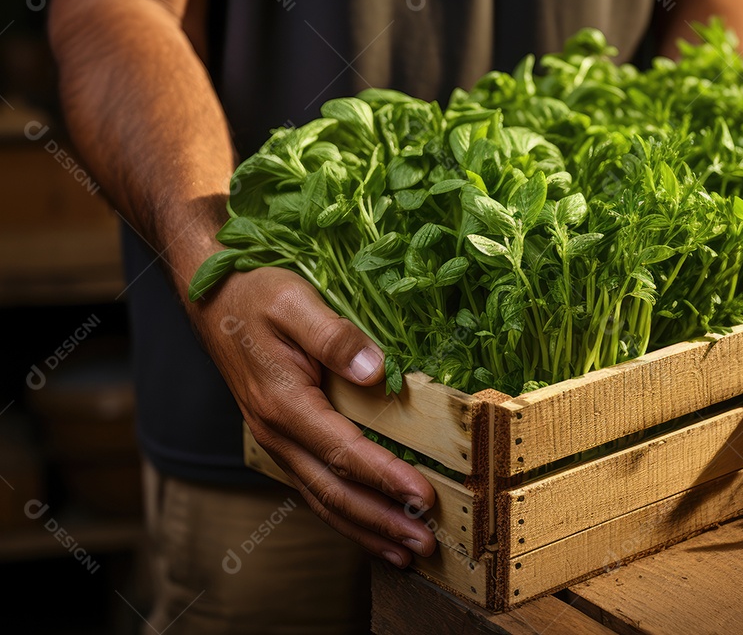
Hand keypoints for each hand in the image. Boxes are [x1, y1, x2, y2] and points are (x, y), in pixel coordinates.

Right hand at [188, 266, 436, 566]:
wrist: (214, 297)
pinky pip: (315, 486)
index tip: (422, 495)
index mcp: (284, 404)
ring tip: (404, 551)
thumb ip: (335, 337)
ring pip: (322, 498)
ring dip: (365, 528)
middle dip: (381, 521)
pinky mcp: (283, 437)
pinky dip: (345, 512)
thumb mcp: (296, 302)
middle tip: (424, 544)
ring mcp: (277, 440)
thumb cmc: (257, 294)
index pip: (343, 452)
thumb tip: (376, 371)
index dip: (385, 477)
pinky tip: (370, 525)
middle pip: (333, 491)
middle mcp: (277, 433)